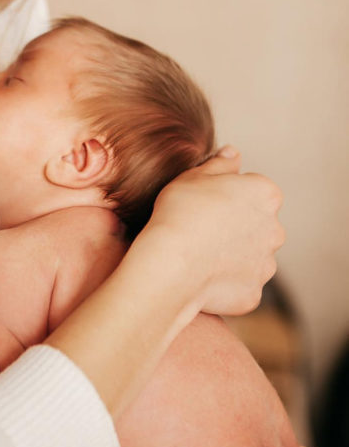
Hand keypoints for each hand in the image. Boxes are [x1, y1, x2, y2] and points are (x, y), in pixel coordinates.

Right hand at [142, 147, 283, 316]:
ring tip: (200, 254)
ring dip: (233, 254)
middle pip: (257, 224)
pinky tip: (202, 276)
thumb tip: (233, 152)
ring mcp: (266, 264)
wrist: (172, 263)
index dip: (228, 195)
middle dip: (237, 226)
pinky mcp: (254, 293)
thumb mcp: (195, 175)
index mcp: (265, 194)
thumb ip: (221, 163)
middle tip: (202, 228)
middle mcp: (275, 230)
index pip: (253, 190)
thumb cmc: (181, 212)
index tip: (206, 202)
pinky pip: (241, 284)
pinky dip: (226, 282)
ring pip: (251, 256)